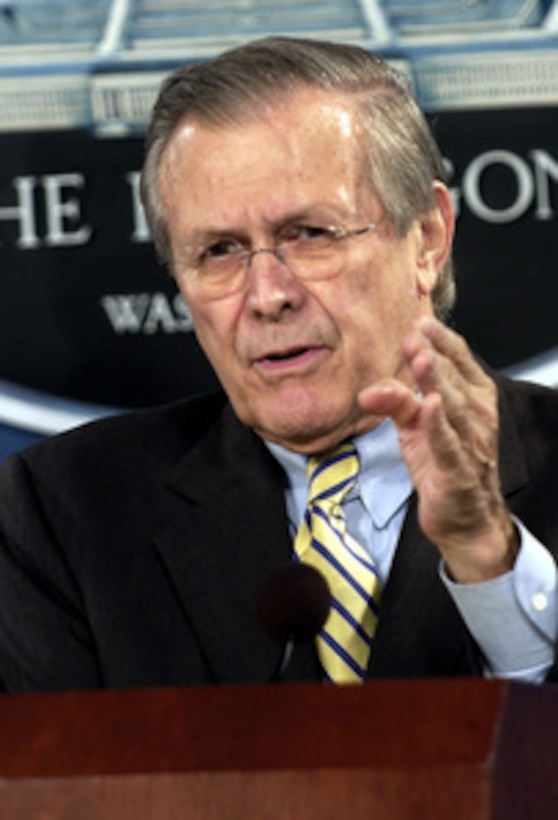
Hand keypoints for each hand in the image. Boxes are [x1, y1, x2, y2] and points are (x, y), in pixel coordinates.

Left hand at [358, 316, 518, 582]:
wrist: (464, 519)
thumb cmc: (443, 465)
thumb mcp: (414, 428)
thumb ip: (395, 402)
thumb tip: (367, 390)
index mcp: (472, 398)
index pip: (459, 359)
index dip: (439, 339)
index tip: (417, 320)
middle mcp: (476, 417)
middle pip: (452, 379)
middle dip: (432, 356)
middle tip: (412, 334)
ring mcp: (470, 445)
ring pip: (453, 408)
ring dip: (436, 381)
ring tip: (420, 359)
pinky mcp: (458, 473)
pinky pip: (449, 446)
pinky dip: (438, 426)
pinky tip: (427, 406)